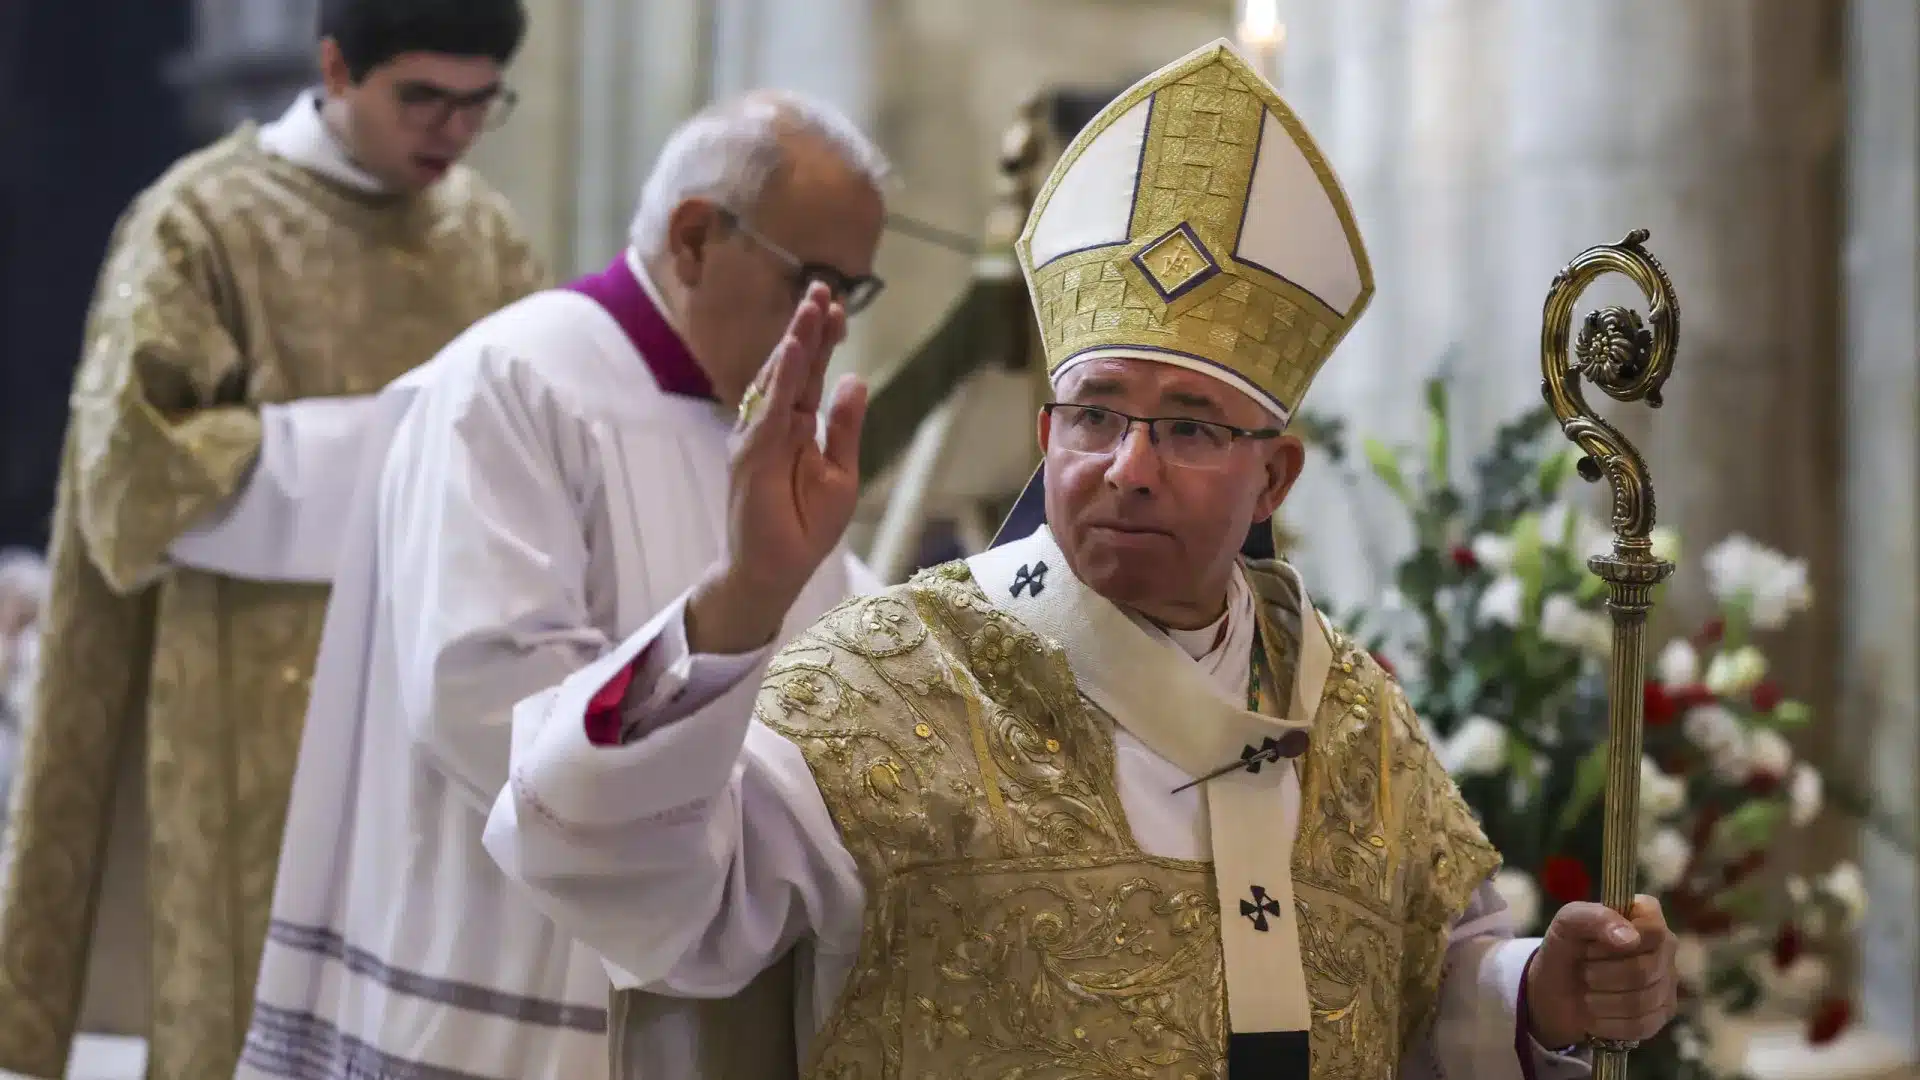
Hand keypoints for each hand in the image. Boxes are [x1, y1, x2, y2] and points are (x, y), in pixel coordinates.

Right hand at [687, 283, 866, 654]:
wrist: (774, 571)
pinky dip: (782, 379)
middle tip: (823, 288)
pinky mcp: (751, 455)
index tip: (838, 307)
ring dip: (795, 342)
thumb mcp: (841, 473)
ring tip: (812, 307)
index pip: (812, 375)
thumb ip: (845, 427)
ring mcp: (758, 437)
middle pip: (793, 367)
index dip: (823, 341)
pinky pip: (769, 410)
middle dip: (808, 328)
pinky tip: (794, 351)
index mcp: (799, 427)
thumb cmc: (805, 528)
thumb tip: (855, 379)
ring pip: (778, 380)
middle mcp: (774, 425)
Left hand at [1526, 895, 1678, 1048]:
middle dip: (1603, 975)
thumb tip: (1631, 938)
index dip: (1615, 943)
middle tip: (1585, 971)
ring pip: (1643, 1001)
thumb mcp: (1568, 923)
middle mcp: (1665, 947)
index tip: (1590, 947)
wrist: (1556, 989)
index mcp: (1647, 915)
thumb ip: (1595, 917)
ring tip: (1587, 992)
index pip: (1653, 930)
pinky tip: (1595, 1013)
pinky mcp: (1662, 1013)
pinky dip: (1607, 1022)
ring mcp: (1668, 981)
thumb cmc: (1566, 948)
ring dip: (1602, 1000)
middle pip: (1645, 970)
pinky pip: (1641, 1026)